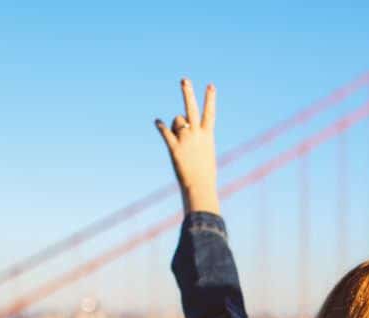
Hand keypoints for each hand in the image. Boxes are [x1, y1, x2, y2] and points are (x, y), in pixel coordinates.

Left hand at [155, 79, 219, 215]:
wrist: (200, 186)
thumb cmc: (204, 172)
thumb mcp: (205, 152)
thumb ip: (196, 138)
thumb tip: (181, 127)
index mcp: (208, 135)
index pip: (210, 113)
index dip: (210, 98)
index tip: (211, 85)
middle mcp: (197, 134)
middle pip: (192, 108)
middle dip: (188, 93)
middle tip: (184, 79)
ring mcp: (186, 140)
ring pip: (177, 121)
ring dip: (175, 124)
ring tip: (179, 137)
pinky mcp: (174, 147)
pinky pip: (165, 132)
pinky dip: (161, 127)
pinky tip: (157, 122)